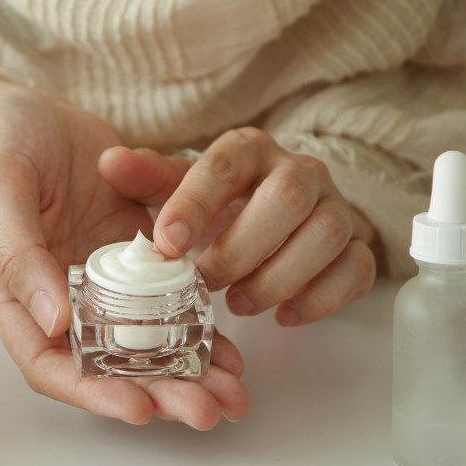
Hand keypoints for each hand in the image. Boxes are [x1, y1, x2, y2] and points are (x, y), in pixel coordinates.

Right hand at [0, 83, 248, 427]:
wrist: (26, 106)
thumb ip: (18, 253)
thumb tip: (52, 322)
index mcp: (15, 293)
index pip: (49, 363)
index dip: (93, 391)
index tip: (140, 408)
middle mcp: (60, 297)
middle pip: (107, 363)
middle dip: (159, 391)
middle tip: (208, 411)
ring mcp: (100, 278)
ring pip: (146, 339)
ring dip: (188, 368)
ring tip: (233, 392)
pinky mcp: (133, 253)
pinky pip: (169, 294)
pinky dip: (199, 321)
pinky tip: (233, 344)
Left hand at [100, 128, 375, 325]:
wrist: (278, 214)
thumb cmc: (222, 204)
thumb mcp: (179, 187)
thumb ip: (146, 179)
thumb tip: (108, 162)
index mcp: (248, 150)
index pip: (224, 164)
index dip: (195, 202)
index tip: (166, 242)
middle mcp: (298, 170)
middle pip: (286, 196)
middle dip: (242, 247)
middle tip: (206, 282)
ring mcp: (334, 205)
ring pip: (327, 232)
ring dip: (280, 276)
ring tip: (240, 303)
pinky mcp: (357, 243)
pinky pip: (357, 266)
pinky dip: (322, 297)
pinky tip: (286, 315)